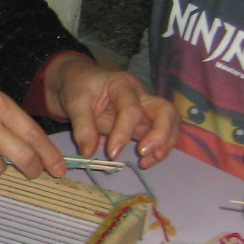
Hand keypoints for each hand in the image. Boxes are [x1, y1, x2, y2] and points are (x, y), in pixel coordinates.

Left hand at [45, 56, 177, 166]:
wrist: (77, 81)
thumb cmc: (77, 86)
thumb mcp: (74, 103)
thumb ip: (83, 127)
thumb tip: (89, 154)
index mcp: (123, 85)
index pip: (131, 109)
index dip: (123, 132)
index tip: (112, 152)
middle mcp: (140, 95)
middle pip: (165, 111)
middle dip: (160, 134)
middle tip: (143, 153)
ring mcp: (145, 109)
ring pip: (169, 124)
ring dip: (164, 144)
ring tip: (147, 162)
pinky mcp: (143, 123)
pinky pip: (159, 135)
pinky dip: (158, 149)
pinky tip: (146, 161)